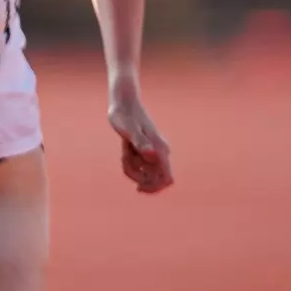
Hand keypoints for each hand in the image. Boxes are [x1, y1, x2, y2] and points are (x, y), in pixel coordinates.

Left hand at [108, 79, 172, 193]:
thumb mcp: (128, 129)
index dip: (155, 188)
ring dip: (131, 167)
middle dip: (138, 177)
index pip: (167, 179)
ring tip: (125, 149)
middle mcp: (160, 153)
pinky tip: (125, 149)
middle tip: (125, 161)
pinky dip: (129, 162)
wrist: (123, 103)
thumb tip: (153, 155)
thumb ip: (140, 142)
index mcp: (160, 150)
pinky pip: (138, 166)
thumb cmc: (124, 115)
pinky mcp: (145, 151)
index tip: (138, 188)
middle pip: (154, 180)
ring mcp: (153, 153)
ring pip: (144, 173)